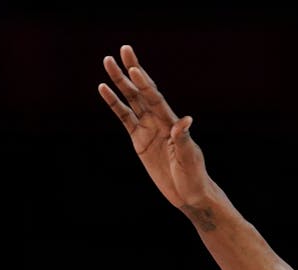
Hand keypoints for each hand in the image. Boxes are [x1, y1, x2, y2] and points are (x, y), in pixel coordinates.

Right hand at [98, 45, 211, 210]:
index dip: (144, 84)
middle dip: (132, 70)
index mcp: (171, 122)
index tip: (134, 68)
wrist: (188, 193)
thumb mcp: (188, 158)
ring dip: (119, 82)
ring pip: (130, 100)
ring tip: (107, 62)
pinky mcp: (139, 140)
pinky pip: (124, 118)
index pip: (155, 98)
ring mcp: (147, 128)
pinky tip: (104, 89)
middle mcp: (159, 120)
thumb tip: (186, 120)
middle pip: (142, 91)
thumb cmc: (193, 176)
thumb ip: (184, 139)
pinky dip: (114, 104)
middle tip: (124, 49)